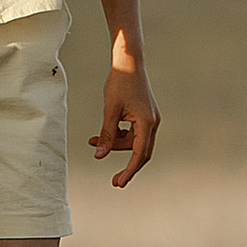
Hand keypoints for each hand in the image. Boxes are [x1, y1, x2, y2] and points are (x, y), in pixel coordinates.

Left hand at [90, 51, 160, 186]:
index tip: (119, 183)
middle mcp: (153, 122)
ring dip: (116, 144)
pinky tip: (103, 133)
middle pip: (139, 151)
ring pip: (134, 142)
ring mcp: (150, 119)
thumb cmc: (119, 83)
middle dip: (126, 165)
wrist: (129, 62)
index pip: (139, 153)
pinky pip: (133, 132)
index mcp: (147, 122)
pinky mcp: (145, 115)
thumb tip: (100, 156)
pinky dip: (119, 135)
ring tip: (94, 141)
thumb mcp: (110, 110)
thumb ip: (106, 134)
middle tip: (114, 181)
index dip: (129, 170)